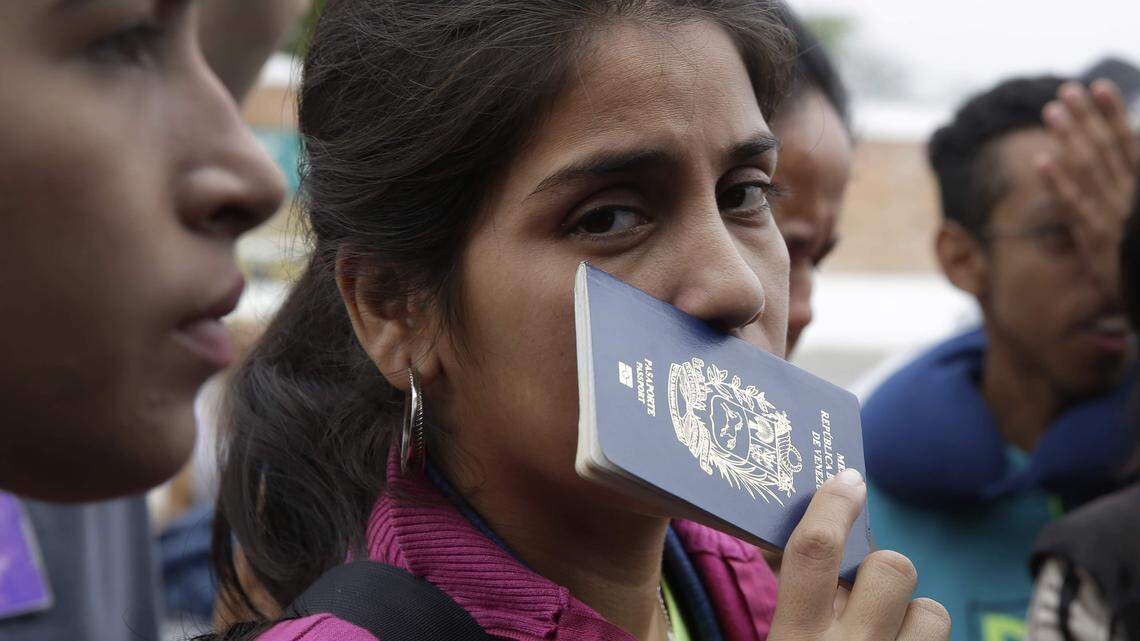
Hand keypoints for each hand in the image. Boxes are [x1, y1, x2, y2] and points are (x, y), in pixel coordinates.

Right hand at [768, 469, 949, 640]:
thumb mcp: (782, 639)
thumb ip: (796, 598)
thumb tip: (806, 536)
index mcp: (796, 637)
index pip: (815, 550)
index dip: (833, 504)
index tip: (848, 480)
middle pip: (890, 567)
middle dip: (879, 567)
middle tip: (860, 590)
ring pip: (928, 606)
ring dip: (904, 608)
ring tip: (882, 625)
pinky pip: (937, 630)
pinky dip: (919, 631)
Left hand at [1038, 80, 1139, 298]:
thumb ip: (1134, 180)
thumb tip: (1133, 147)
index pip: (1130, 142)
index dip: (1113, 114)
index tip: (1097, 86)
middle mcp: (1131, 196)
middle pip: (1107, 148)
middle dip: (1087, 117)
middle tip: (1065, 90)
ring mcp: (1114, 216)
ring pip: (1090, 169)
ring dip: (1070, 137)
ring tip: (1051, 111)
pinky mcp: (1097, 239)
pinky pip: (1075, 206)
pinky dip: (1059, 182)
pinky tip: (1041, 161)